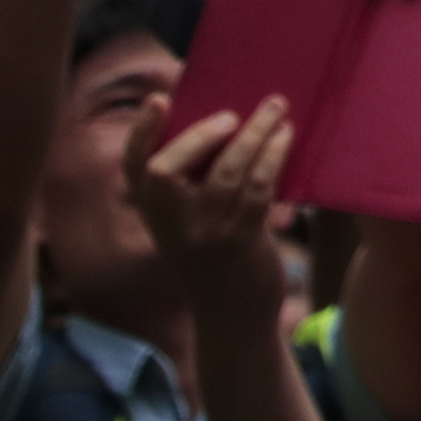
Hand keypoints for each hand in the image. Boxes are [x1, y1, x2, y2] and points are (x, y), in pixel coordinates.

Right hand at [134, 101, 295, 307]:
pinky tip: (286, 137)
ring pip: (223, 174)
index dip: (140, 133)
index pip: (134, 169)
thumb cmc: (218, 261)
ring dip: (253, 135)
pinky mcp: (240, 242)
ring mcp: (205, 236)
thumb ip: (192, 188)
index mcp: (155, 218)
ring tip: (275, 108)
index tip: (158, 99)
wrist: (235, 322)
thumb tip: (222, 123)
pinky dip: (273, 158)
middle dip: (198, 135)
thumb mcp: (190, 228)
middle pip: (164, 171)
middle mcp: (172, 227)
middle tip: (233, 114)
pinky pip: (257, 190)